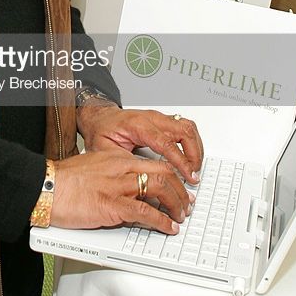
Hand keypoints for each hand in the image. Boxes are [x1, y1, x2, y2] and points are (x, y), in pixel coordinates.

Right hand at [50, 149, 191, 233]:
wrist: (46, 186)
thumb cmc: (64, 180)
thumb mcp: (93, 168)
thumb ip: (112, 174)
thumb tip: (125, 187)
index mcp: (117, 158)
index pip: (154, 163)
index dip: (172, 176)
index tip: (178, 187)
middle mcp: (121, 168)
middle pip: (164, 173)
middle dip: (180, 190)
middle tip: (186, 203)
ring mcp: (118, 186)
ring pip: (161, 189)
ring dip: (176, 205)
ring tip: (180, 216)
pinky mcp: (113, 205)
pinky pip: (146, 213)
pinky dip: (162, 221)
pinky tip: (167, 227)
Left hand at [77, 104, 202, 183]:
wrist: (99, 117)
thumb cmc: (101, 131)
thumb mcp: (104, 149)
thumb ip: (124, 162)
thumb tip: (143, 177)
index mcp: (137, 125)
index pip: (166, 142)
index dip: (180, 161)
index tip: (189, 175)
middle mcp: (151, 118)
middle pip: (183, 130)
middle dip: (193, 154)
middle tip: (193, 174)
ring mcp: (159, 117)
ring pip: (188, 126)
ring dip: (196, 147)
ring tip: (195, 167)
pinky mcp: (163, 120)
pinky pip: (185, 126)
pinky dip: (192, 141)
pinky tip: (191, 156)